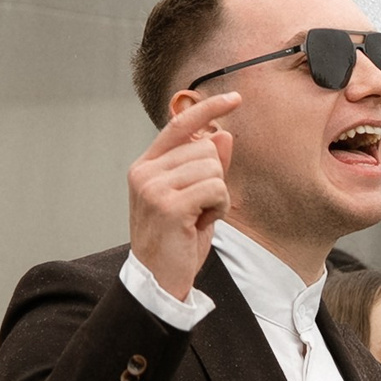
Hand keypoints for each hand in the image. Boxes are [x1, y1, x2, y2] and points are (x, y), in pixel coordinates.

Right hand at [128, 92, 237, 301]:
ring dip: (218, 196)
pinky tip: (201, 223)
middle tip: (199, 208)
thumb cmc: (175, 242)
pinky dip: (219, 207)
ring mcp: (153, 187)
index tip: (235, 98)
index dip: (208, 109)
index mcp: (146, 166)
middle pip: (205, 149)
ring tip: (198, 218)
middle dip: (215, 178)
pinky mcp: (168, 204)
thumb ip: (206, 167)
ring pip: (213, 168)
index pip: (179, 125)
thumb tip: (222, 134)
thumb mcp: (193, 199)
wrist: (158, 282)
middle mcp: (145, 172)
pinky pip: (216, 188)